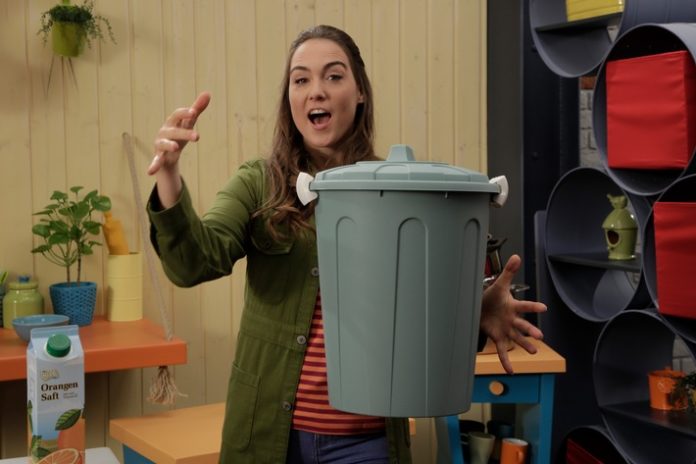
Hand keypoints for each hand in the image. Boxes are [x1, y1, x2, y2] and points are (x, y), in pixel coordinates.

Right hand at [148, 91, 210, 175]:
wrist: (168, 151)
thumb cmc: (179, 133)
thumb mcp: (188, 123)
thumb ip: (198, 109)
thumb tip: (208, 93)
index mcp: (172, 122)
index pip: (177, 115)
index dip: (184, 113)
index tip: (194, 112)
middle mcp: (165, 132)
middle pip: (174, 131)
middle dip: (184, 133)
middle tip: (197, 136)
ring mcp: (161, 144)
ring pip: (164, 144)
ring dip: (169, 145)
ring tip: (176, 148)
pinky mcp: (159, 157)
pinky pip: (155, 161)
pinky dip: (153, 165)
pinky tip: (149, 172)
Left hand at [479, 254, 546, 373]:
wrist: (481, 308)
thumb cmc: (492, 297)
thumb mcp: (499, 285)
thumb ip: (509, 272)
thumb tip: (516, 256)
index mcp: (513, 306)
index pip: (524, 306)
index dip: (533, 307)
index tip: (543, 308)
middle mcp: (512, 319)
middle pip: (522, 325)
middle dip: (530, 330)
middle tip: (539, 336)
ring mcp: (506, 330)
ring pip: (516, 338)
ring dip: (524, 345)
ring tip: (534, 352)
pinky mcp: (498, 338)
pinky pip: (502, 351)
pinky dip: (505, 361)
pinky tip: (510, 371)